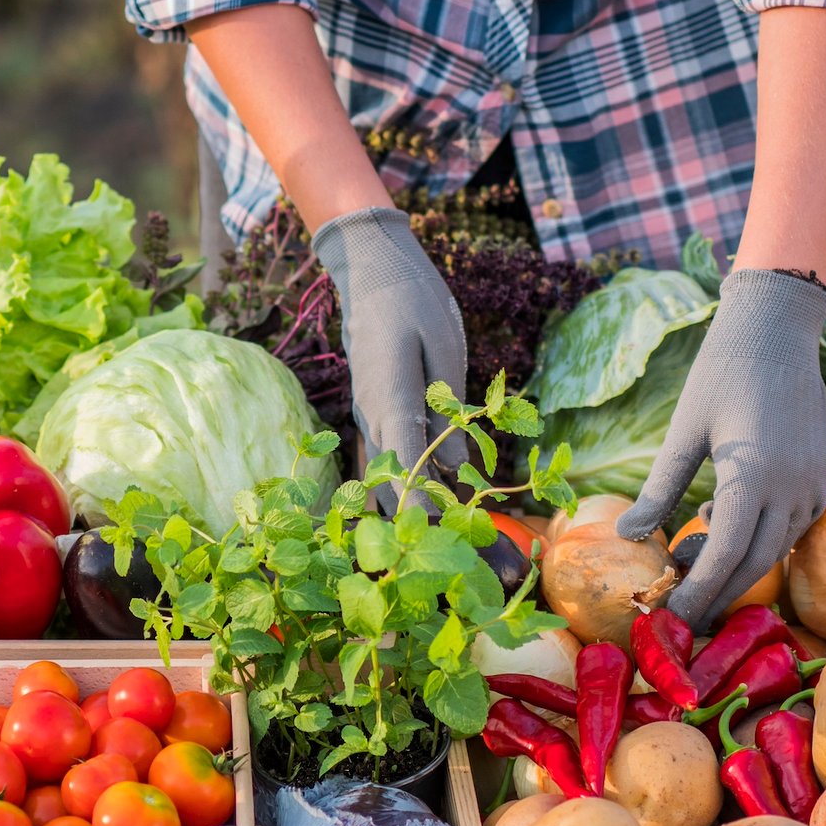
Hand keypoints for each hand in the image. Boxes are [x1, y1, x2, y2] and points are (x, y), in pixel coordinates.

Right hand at [312, 207, 467, 512]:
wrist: (371, 271)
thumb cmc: (413, 301)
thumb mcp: (444, 347)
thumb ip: (449, 408)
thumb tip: (461, 466)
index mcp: (391, 397)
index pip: (404, 463)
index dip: (421, 505)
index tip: (439, 539)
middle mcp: (370, 415)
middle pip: (390, 481)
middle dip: (419, 519)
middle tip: (455, 554)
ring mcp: (365, 415)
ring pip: (383, 475)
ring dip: (409, 507)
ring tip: (444, 541)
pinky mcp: (370, 412)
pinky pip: (383, 458)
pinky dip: (403, 484)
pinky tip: (426, 506)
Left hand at [617, 269, 825, 629]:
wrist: (773, 332)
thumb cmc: (719, 376)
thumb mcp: (682, 433)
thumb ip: (660, 488)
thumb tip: (628, 533)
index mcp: (754, 476)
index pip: (728, 554)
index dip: (701, 592)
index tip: (675, 618)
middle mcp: (793, 485)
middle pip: (757, 560)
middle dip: (720, 591)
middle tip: (685, 613)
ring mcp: (816, 480)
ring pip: (779, 545)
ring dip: (740, 562)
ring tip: (694, 565)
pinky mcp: (824, 471)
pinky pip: (795, 522)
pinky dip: (762, 536)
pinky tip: (724, 523)